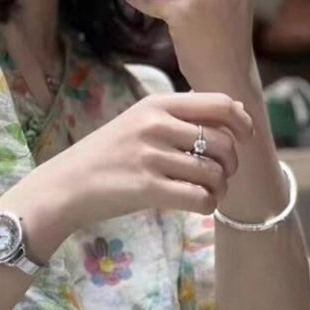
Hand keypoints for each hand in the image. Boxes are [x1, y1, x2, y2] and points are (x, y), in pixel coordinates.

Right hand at [35, 93, 251, 232]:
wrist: (64, 186)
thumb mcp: (136, 121)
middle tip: (220, 174)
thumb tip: (232, 112)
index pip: (220, 105)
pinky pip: (200, 198)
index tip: (245, 139)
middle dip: (231, 163)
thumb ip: (177, 116)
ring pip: (214, 173)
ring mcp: (151, 157)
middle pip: (223, 142)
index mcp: (157, 104)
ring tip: (207, 192)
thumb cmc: (105, 157)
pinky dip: (208, 205)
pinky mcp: (147, 189)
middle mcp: (155, 126)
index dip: (242, 124)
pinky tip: (199, 205)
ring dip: (219, 188)